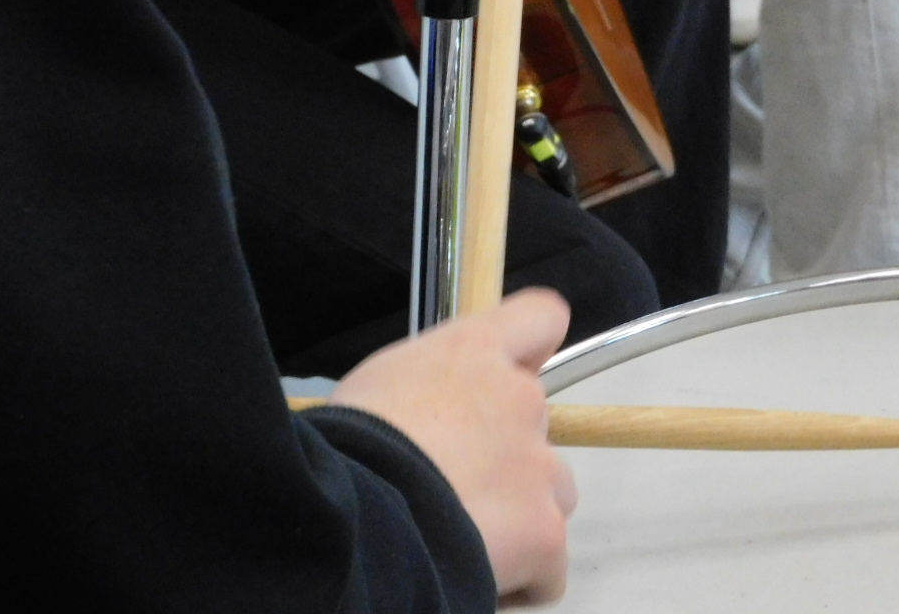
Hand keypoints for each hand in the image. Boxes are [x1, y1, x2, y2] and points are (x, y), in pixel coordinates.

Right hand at [330, 290, 577, 604]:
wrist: (356, 518)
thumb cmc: (348, 447)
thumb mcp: (377, 388)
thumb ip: (427, 390)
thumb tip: (430, 423)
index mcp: (473, 352)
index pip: (539, 318)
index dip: (532, 348)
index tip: (513, 374)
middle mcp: (520, 398)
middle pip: (538, 426)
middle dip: (506, 458)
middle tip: (451, 489)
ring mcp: (540, 466)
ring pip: (550, 495)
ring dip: (519, 518)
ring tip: (461, 538)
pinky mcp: (546, 533)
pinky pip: (547, 566)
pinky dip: (521, 580)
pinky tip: (475, 575)